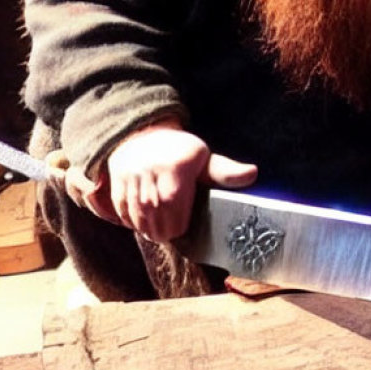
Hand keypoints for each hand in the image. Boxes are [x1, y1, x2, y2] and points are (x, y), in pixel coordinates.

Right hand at [82, 120, 257, 241]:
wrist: (143, 134)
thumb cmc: (180, 152)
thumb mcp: (204, 159)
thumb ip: (226, 172)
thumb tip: (253, 174)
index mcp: (177, 166)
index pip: (174, 204)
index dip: (178, 223)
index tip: (182, 229)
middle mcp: (152, 170)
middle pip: (156, 214)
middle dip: (163, 231)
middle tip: (169, 235)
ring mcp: (132, 176)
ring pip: (138, 214)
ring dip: (146, 229)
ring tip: (156, 233)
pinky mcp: (117, 181)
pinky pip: (122, 210)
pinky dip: (130, 222)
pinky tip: (140, 224)